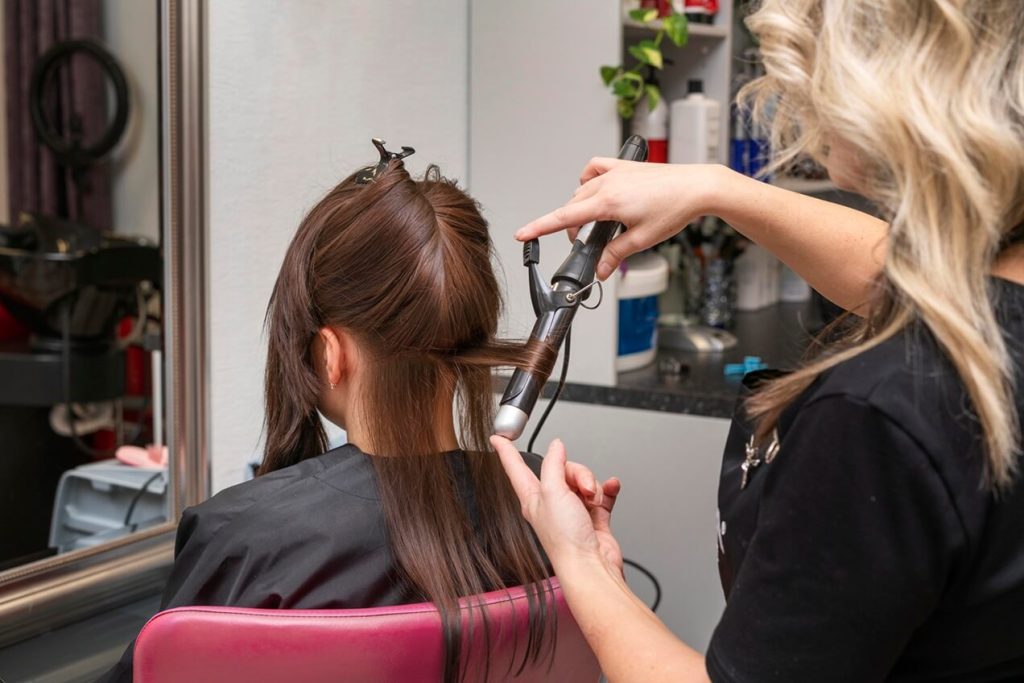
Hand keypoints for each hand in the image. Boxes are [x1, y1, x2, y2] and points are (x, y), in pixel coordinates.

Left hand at [490, 435, 622, 574]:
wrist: (591, 566)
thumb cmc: (565, 540)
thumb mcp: (553, 492)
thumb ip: (553, 465)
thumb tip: (556, 447)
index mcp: (533, 498)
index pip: (516, 469)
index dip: (506, 452)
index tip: (497, 438)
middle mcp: (551, 503)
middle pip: (563, 469)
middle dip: (578, 473)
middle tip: (581, 488)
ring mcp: (573, 510)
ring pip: (584, 480)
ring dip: (593, 486)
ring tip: (592, 502)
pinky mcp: (593, 517)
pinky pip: (601, 493)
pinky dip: (606, 490)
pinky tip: (610, 489)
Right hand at [515, 159, 726, 279]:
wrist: (698, 187)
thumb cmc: (675, 209)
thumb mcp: (642, 239)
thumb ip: (615, 254)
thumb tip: (599, 269)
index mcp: (608, 204)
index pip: (564, 218)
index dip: (539, 227)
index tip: (521, 234)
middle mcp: (607, 184)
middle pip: (572, 208)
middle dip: (573, 228)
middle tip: (587, 245)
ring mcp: (614, 172)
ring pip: (582, 191)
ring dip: (582, 208)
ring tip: (599, 223)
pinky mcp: (623, 166)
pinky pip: (594, 169)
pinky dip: (589, 180)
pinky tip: (597, 190)